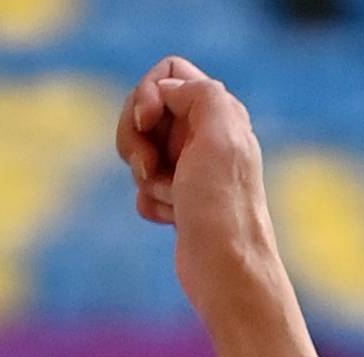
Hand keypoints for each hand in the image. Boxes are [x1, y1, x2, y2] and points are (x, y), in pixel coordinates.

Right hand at [116, 58, 276, 314]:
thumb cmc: (222, 207)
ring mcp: (192, 170)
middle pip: (146, 110)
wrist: (227, 275)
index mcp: (220, 112)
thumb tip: (167, 92)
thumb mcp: (220, 133)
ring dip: (145, 174)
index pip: (168, 74)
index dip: (146, 93)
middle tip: (148, 167)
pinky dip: (151, 202)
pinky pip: (144, 188)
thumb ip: (199, 93)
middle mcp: (208, 136)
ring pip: (141, 149)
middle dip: (137, 137)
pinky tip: (173, 220)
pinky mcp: (180, 202)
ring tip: (170, 198)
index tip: (145, 122)